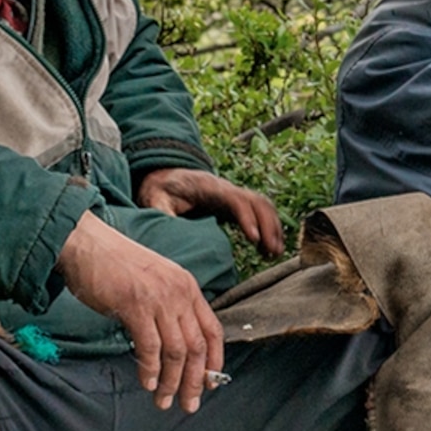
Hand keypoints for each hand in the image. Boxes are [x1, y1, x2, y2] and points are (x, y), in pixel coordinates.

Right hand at [55, 211, 224, 412]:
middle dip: (195, 381)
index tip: (210, 384)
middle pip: (197, 346)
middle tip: (189, 404)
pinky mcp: (134, 305)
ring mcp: (158, 299)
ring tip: (164, 401)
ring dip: (172, 382)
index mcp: (188, 288)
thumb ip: (169, 308)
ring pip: (176, 351)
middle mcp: (179, 293)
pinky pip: (149, 346)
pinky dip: (150, 369)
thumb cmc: (114, 266)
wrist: (84, 243)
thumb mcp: (155, 282)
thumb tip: (175, 346)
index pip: (213, 331)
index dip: (215, 361)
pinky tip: (148, 383)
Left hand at [136, 167, 285, 256]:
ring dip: (273, 228)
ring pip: (264, 207)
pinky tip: (268, 249)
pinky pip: (261, 213)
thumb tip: (168, 231)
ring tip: (275, 253)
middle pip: (257, 202)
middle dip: (269, 226)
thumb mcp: (155, 200)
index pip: (236, 200)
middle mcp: (228, 189)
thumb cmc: (161, 191)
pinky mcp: (237, 204)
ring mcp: (235, 195)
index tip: (254, 239)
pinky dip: (269, 229)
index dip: (247, 218)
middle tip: (272, 251)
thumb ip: (161, 213)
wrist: (167, 178)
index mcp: (209, 187)